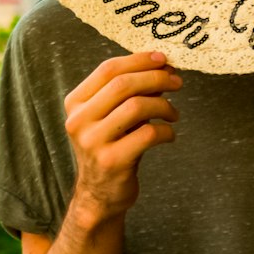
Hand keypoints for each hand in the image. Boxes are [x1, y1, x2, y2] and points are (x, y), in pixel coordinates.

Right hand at [64, 50, 181, 223]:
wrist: (99, 194)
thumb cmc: (110, 148)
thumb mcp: (109, 117)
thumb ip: (128, 93)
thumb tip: (162, 67)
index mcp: (75, 103)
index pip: (108, 69)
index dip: (139, 60)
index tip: (163, 59)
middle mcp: (79, 120)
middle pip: (123, 84)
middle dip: (156, 78)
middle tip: (177, 82)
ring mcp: (93, 141)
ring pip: (137, 106)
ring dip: (164, 105)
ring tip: (173, 113)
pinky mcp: (112, 161)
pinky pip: (148, 134)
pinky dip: (166, 131)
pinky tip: (169, 134)